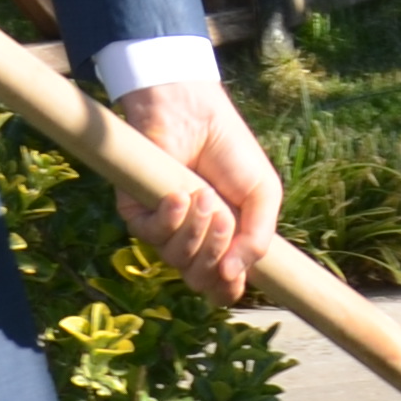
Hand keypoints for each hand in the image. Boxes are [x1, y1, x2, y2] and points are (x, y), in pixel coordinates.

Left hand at [110, 78, 282, 302]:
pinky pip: (151, 235)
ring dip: (195, 231)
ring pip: (176, 259)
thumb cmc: (231, 150)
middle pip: (199, 278)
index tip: (235, 276)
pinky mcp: (137, 212)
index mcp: (224, 239)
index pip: (221, 284)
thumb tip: (233, 277)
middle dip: (215, 255)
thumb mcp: (262, 194)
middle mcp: (193, 239)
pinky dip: (169, 219)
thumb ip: (258, 238)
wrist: (195, 111)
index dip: (227, 288)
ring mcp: (165, 227)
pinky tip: (179, 196)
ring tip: (205, 195)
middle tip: (225, 218)